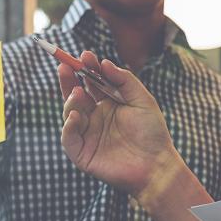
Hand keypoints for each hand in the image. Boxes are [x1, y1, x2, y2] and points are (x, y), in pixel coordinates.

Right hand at [58, 51, 180, 196]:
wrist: (156, 165)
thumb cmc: (152, 133)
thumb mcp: (142, 99)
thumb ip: (124, 80)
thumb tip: (104, 62)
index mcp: (106, 104)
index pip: (90, 83)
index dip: (85, 69)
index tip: (84, 55)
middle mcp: (93, 118)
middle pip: (74, 95)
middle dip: (68, 80)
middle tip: (64, 65)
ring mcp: (86, 135)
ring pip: (69, 114)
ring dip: (70, 101)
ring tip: (78, 92)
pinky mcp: (81, 153)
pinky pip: (68, 138)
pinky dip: (68, 126)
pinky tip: (75, 116)